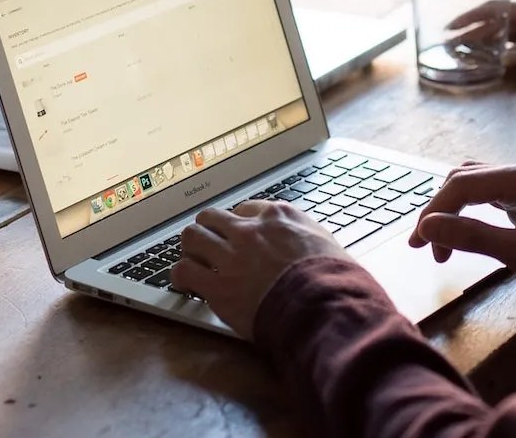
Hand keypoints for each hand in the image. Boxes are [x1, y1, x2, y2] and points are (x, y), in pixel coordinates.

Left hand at [173, 200, 355, 338]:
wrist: (323, 306)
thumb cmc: (335, 280)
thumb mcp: (328, 245)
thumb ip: (309, 240)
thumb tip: (311, 247)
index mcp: (278, 217)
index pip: (246, 209)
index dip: (240, 224)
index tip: (239, 235)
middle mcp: (250, 230)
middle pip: (212, 217)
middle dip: (209, 230)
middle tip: (209, 245)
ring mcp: (230, 256)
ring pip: (192, 237)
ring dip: (191, 249)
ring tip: (192, 260)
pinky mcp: (217, 285)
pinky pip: (184, 271)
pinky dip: (181, 276)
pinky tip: (184, 283)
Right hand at [409, 162, 515, 303]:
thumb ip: (471, 236)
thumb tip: (428, 227)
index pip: (464, 184)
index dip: (435, 211)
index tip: (419, 242)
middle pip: (467, 179)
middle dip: (441, 210)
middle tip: (425, 246)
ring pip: (477, 186)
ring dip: (454, 211)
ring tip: (441, 243)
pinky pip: (492, 197)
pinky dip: (472, 213)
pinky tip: (465, 232)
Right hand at [449, 1, 515, 67]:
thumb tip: (502, 59)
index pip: (496, 11)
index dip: (470, 19)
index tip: (449, 29)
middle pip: (499, 18)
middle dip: (473, 29)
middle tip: (451, 44)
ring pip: (511, 27)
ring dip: (489, 36)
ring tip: (469, 50)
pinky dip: (509, 42)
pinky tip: (502, 52)